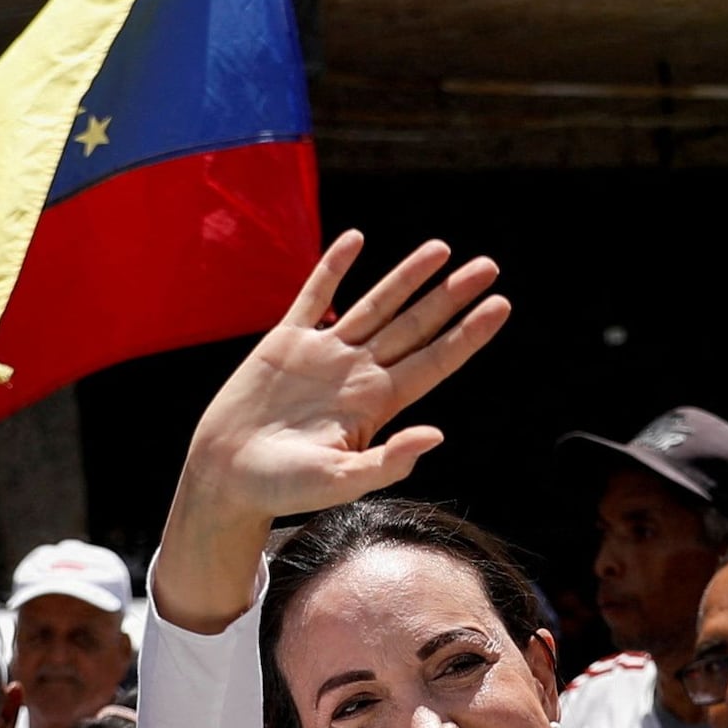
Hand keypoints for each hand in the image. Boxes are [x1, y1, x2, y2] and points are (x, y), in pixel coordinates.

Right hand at [157, 236, 509, 626]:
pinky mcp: (286, 342)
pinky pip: (314, 295)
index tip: (501, 306)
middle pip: (416, 325)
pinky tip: (356, 239)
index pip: (434, 361)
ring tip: (442, 248)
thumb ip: (387, 461)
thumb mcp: (340, 481)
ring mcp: (324, 354)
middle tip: (489, 266)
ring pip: (375, 304)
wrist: (227, 476)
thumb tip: (436, 435)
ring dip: (407, 276)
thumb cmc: (283, 488)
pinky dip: (335, 266)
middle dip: (450, 295)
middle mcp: (358, 372)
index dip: (468, 334)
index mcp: (376, 403)